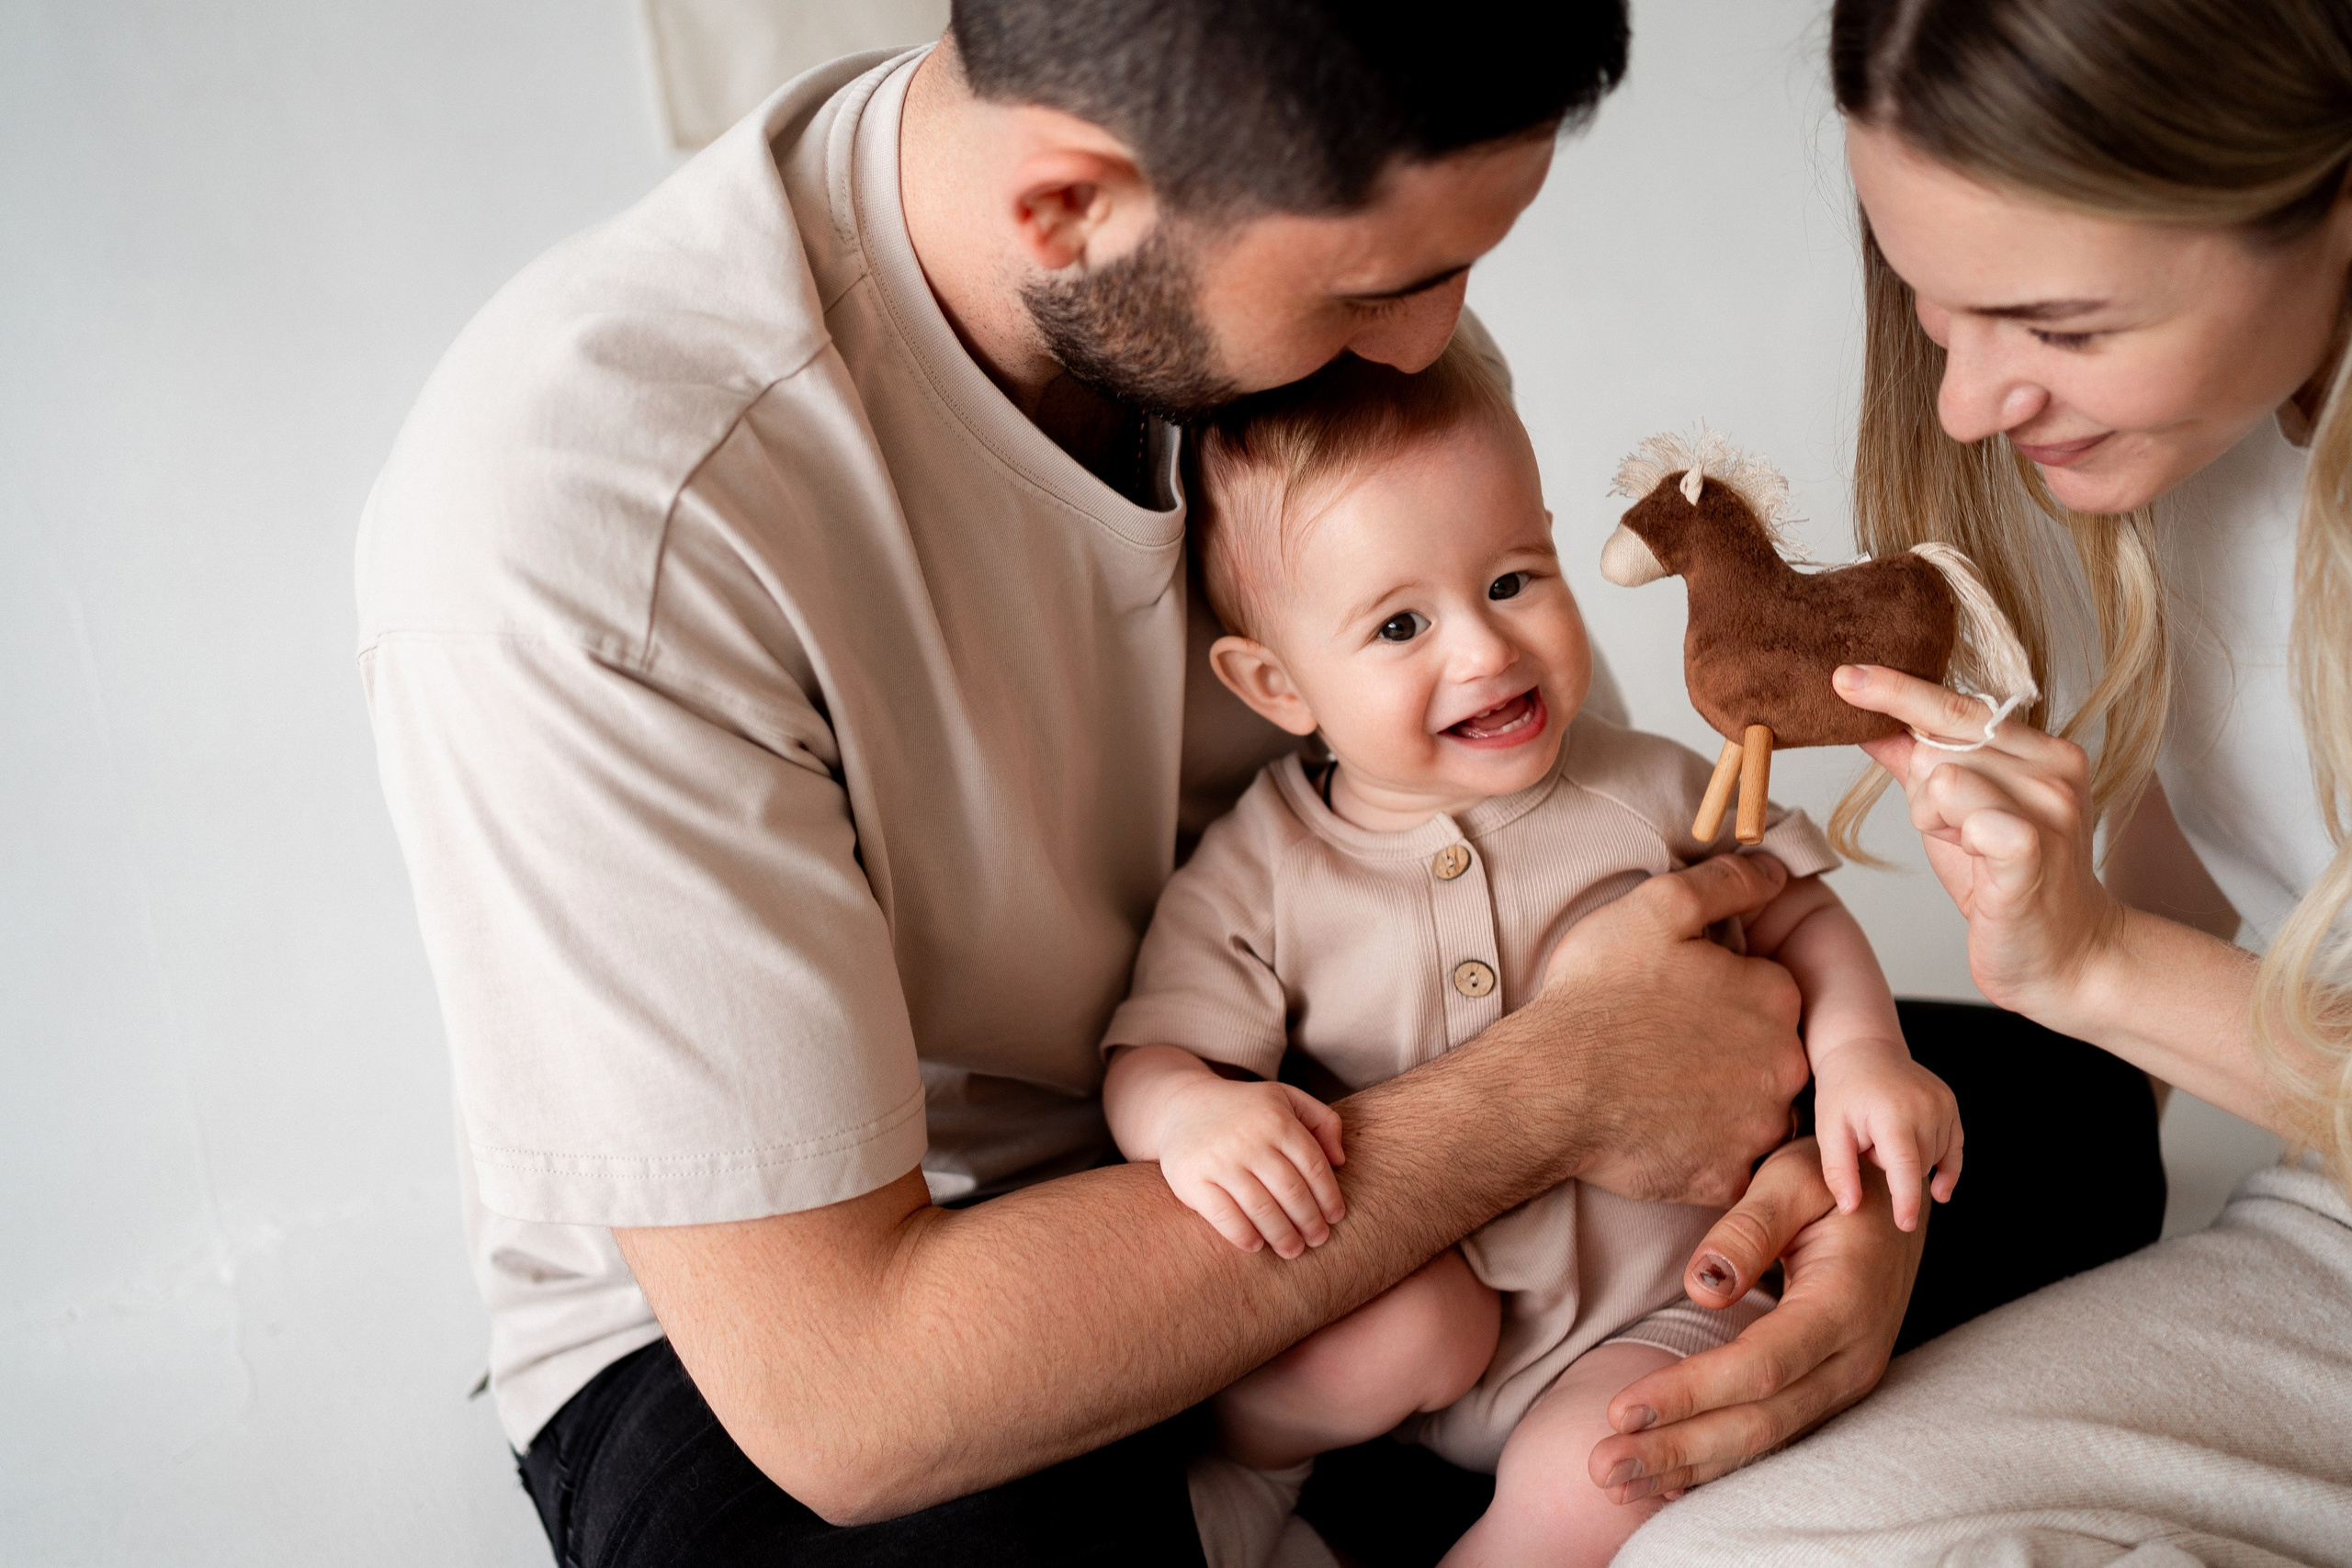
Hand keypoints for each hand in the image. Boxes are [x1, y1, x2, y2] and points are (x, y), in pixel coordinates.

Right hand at [1145, 1067, 1348, 1259]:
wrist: (1182, 1106)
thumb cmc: (1244, 1110)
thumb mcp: (1285, 1099)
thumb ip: (1322, 1120)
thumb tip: (1340, 1160)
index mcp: (1277, 1119)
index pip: (1313, 1167)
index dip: (1328, 1198)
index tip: (1335, 1218)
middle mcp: (1249, 1138)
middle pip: (1291, 1191)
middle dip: (1310, 1222)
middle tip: (1318, 1240)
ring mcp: (1219, 1160)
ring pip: (1262, 1208)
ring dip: (1283, 1235)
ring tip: (1293, 1249)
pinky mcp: (1192, 1180)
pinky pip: (1224, 1216)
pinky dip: (1244, 1236)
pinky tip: (1256, 1245)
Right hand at [1538, 853, 1810, 1207]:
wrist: (1548, 1085)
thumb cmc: (1596, 996)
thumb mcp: (1656, 907)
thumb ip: (1727, 882)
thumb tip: (1776, 867)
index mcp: (1775, 997)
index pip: (1772, 993)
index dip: (1724, 993)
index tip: (1681, 1001)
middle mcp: (1784, 1065)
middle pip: (1772, 1055)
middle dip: (1731, 1051)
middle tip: (1667, 1048)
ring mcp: (1757, 1127)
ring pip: (1755, 1113)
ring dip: (1721, 1103)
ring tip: (1661, 1090)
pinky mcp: (1726, 1177)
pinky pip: (1729, 1166)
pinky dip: (1702, 1153)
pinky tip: (1659, 1131)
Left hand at [1585, 1138, 1919, 1502]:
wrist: (1902, 1198)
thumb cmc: (1841, 1178)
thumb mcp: (1796, 1176)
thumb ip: (1750, 1225)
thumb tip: (1703, 1286)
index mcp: (1844, 1303)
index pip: (1760, 1365)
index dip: (1691, 1393)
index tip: (1622, 1409)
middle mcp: (1852, 1357)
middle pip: (1758, 1421)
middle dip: (1676, 1448)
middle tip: (1600, 1468)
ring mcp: (1845, 1381)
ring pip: (1764, 1441)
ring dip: (1689, 1466)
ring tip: (1615, 1482)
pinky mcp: (1829, 1388)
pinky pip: (1774, 1437)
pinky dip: (1719, 1462)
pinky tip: (1667, 1481)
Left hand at [1812, 1045, 1961, 1229]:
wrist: (1863, 1051)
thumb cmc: (1841, 1093)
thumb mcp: (1828, 1129)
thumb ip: (1838, 1170)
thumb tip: (1851, 1209)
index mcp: (1892, 1114)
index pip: (1905, 1167)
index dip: (1906, 1199)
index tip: (1906, 1225)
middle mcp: (1925, 1108)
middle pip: (1917, 1167)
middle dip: (1892, 1168)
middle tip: (1867, 1142)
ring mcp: (1943, 1105)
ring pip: (1934, 1159)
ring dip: (1911, 1160)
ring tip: (1885, 1135)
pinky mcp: (1951, 1105)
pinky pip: (1955, 1149)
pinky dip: (1946, 1168)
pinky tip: (1939, 1190)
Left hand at [1835, 664, 2125, 1023]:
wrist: (2064, 956)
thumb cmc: (2006, 884)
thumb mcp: (1954, 816)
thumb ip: (1917, 766)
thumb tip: (1869, 722)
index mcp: (2041, 750)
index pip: (1957, 706)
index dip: (1899, 691)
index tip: (1845, 676)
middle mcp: (2053, 768)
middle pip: (1938, 744)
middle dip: (1924, 794)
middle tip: (1959, 834)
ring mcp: (2049, 807)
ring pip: (1941, 777)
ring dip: (1936, 822)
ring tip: (1972, 852)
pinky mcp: (2033, 849)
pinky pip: (1968, 818)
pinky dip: (1957, 839)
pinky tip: (1982, 863)